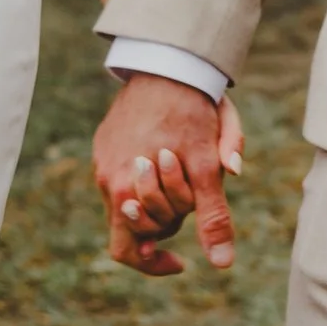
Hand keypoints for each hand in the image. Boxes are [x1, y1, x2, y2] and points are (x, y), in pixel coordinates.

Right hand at [93, 75, 243, 275]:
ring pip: (132, 201)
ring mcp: (103, 161)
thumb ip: (214, 216)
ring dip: (160, 197)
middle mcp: (108, 179)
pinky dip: (148, 176)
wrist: (167, 61)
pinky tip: (168, 152)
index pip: (129, 251)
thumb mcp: (208, 166)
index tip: (180, 261)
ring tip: (181, 167)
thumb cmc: (192, 111)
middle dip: (169, 220)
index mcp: (127, 190)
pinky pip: (124, 175)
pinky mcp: (105, 144)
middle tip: (193, 193)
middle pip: (138, 227)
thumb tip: (222, 263)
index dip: (154, 263)